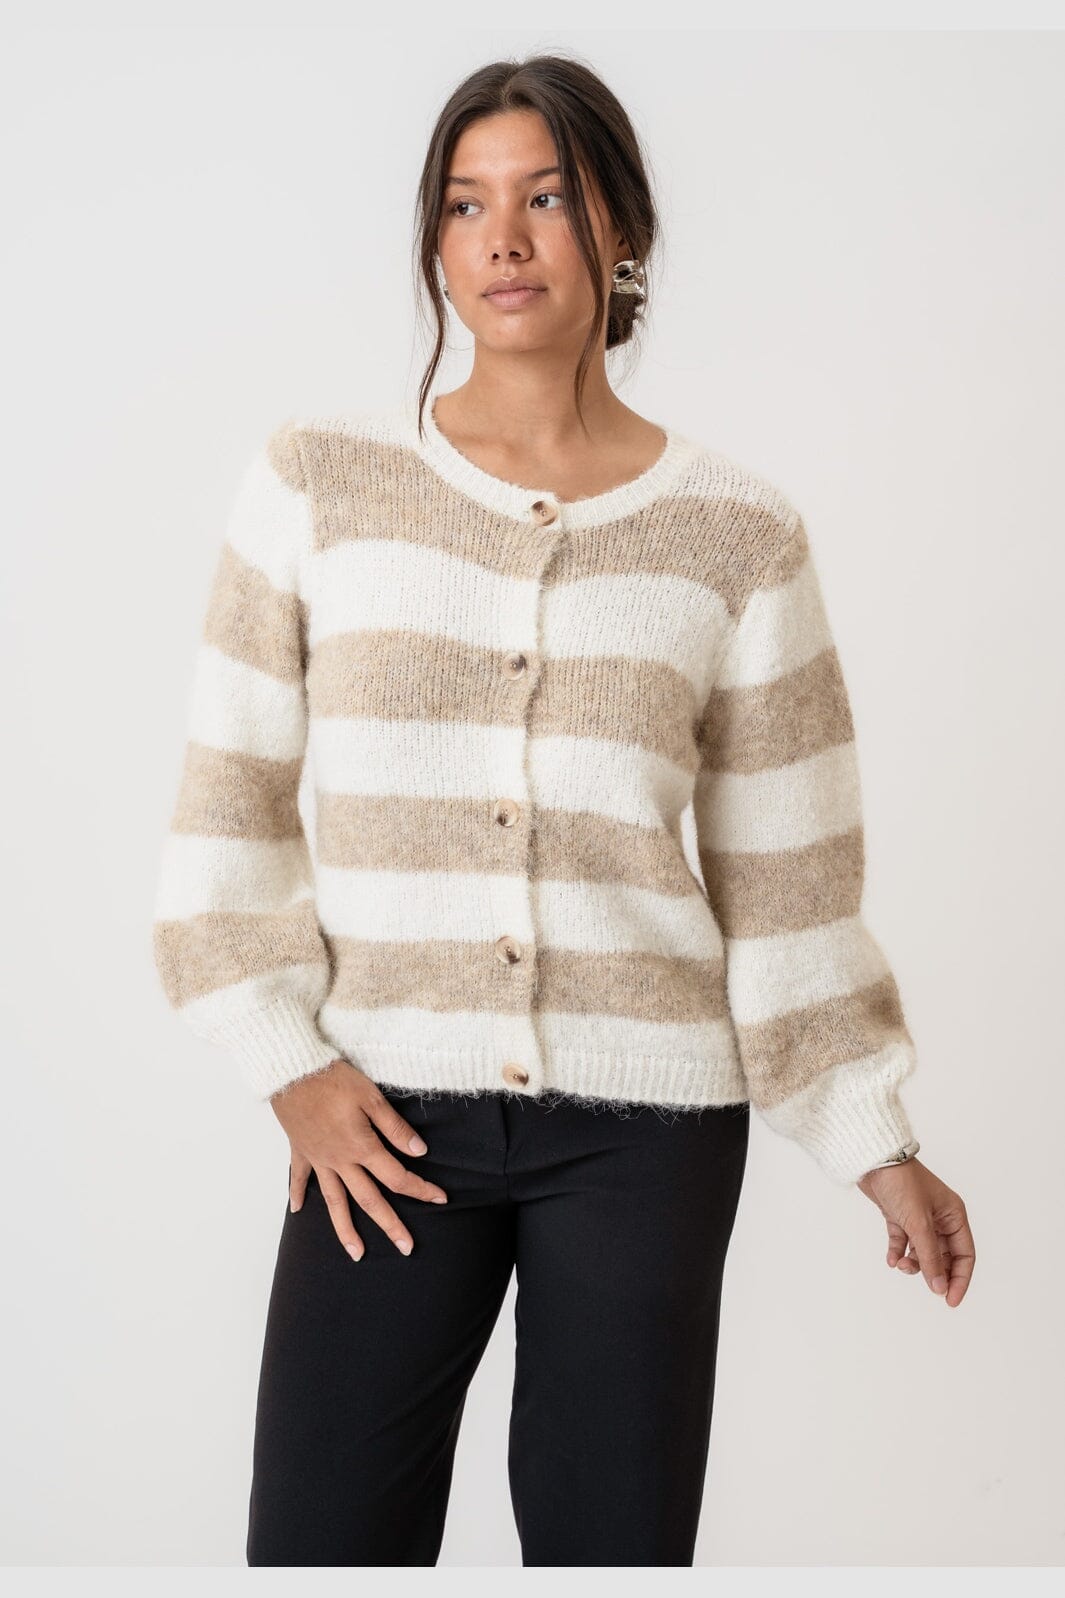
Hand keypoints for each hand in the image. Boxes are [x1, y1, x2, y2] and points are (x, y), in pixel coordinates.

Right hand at [269, 1059, 448, 1260]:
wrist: (292, 1071)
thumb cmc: (333, 1079)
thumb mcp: (371, 1097)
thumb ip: (395, 1128)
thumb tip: (419, 1152)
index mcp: (362, 1148)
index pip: (397, 1177)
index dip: (421, 1189)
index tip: (440, 1199)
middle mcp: (340, 1161)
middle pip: (369, 1200)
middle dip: (390, 1225)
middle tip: (406, 1248)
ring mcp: (319, 1159)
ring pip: (335, 1201)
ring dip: (345, 1229)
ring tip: (357, 1253)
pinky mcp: (300, 1150)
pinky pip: (300, 1178)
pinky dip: (298, 1194)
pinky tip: (299, 1210)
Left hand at [855, 1158, 974, 1307]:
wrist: (872, 1160)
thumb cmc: (901, 1183)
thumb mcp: (918, 1223)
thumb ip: (929, 1257)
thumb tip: (939, 1288)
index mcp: (954, 1215)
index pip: (965, 1255)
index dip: (960, 1279)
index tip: (950, 1301)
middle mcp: (940, 1217)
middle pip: (944, 1256)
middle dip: (934, 1272)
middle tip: (924, 1285)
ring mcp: (919, 1216)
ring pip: (922, 1251)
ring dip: (914, 1263)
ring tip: (900, 1265)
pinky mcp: (899, 1215)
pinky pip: (903, 1241)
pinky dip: (898, 1252)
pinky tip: (891, 1259)